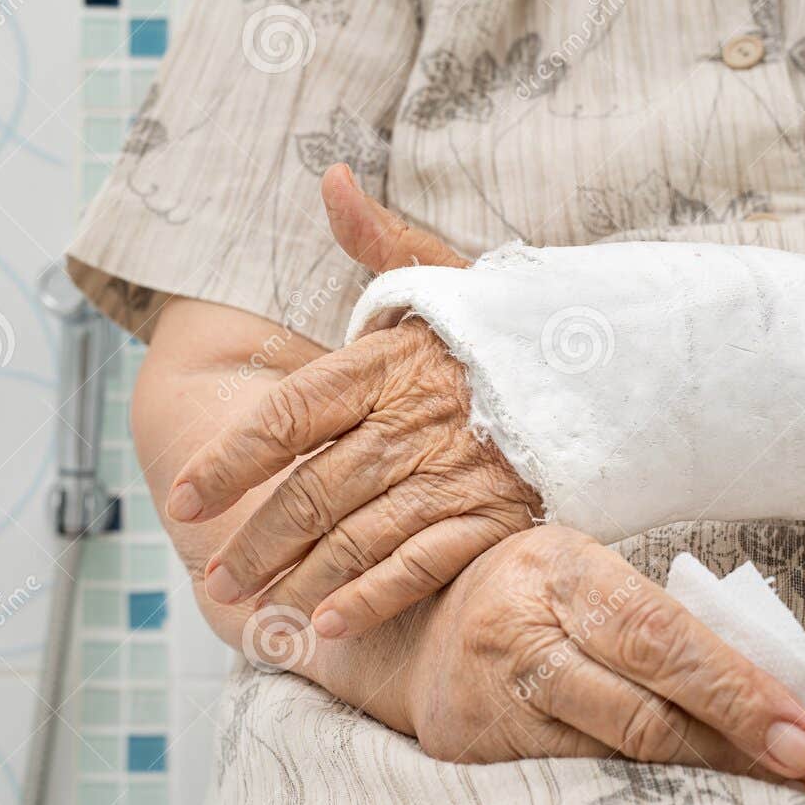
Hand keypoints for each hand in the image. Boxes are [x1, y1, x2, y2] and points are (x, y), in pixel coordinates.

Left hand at [169, 164, 539, 637]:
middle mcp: (413, 421)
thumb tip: (330, 180)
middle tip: (214, 580)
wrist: (620, 366)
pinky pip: (425, 563)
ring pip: (361, 536)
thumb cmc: (515, 329)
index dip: (230, 460)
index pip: (288, 414)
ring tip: (259, 613)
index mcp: (388, 362)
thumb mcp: (450, 275)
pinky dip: (376, 597)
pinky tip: (331, 624)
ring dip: (303, 579)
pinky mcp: (498, 515)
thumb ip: (380, 242)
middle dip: (256, 540)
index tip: (183, 497)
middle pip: (314, 490)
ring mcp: (457, 472)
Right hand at [379, 526, 804, 780]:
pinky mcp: (477, 763)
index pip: (660, 636)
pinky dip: (637, 802)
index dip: (736, 690)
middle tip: (796, 772)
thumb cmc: (528, 594)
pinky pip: (574, 792)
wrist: (411, 633)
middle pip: (640, 714)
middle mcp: (517, 639)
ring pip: (612, 765)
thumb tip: (766, 688)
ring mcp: (491, 708)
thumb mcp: (584, 573)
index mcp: (558, 571)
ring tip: (754, 790)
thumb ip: (657, 618)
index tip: (800, 734)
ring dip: (694, 785)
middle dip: (730, 751)